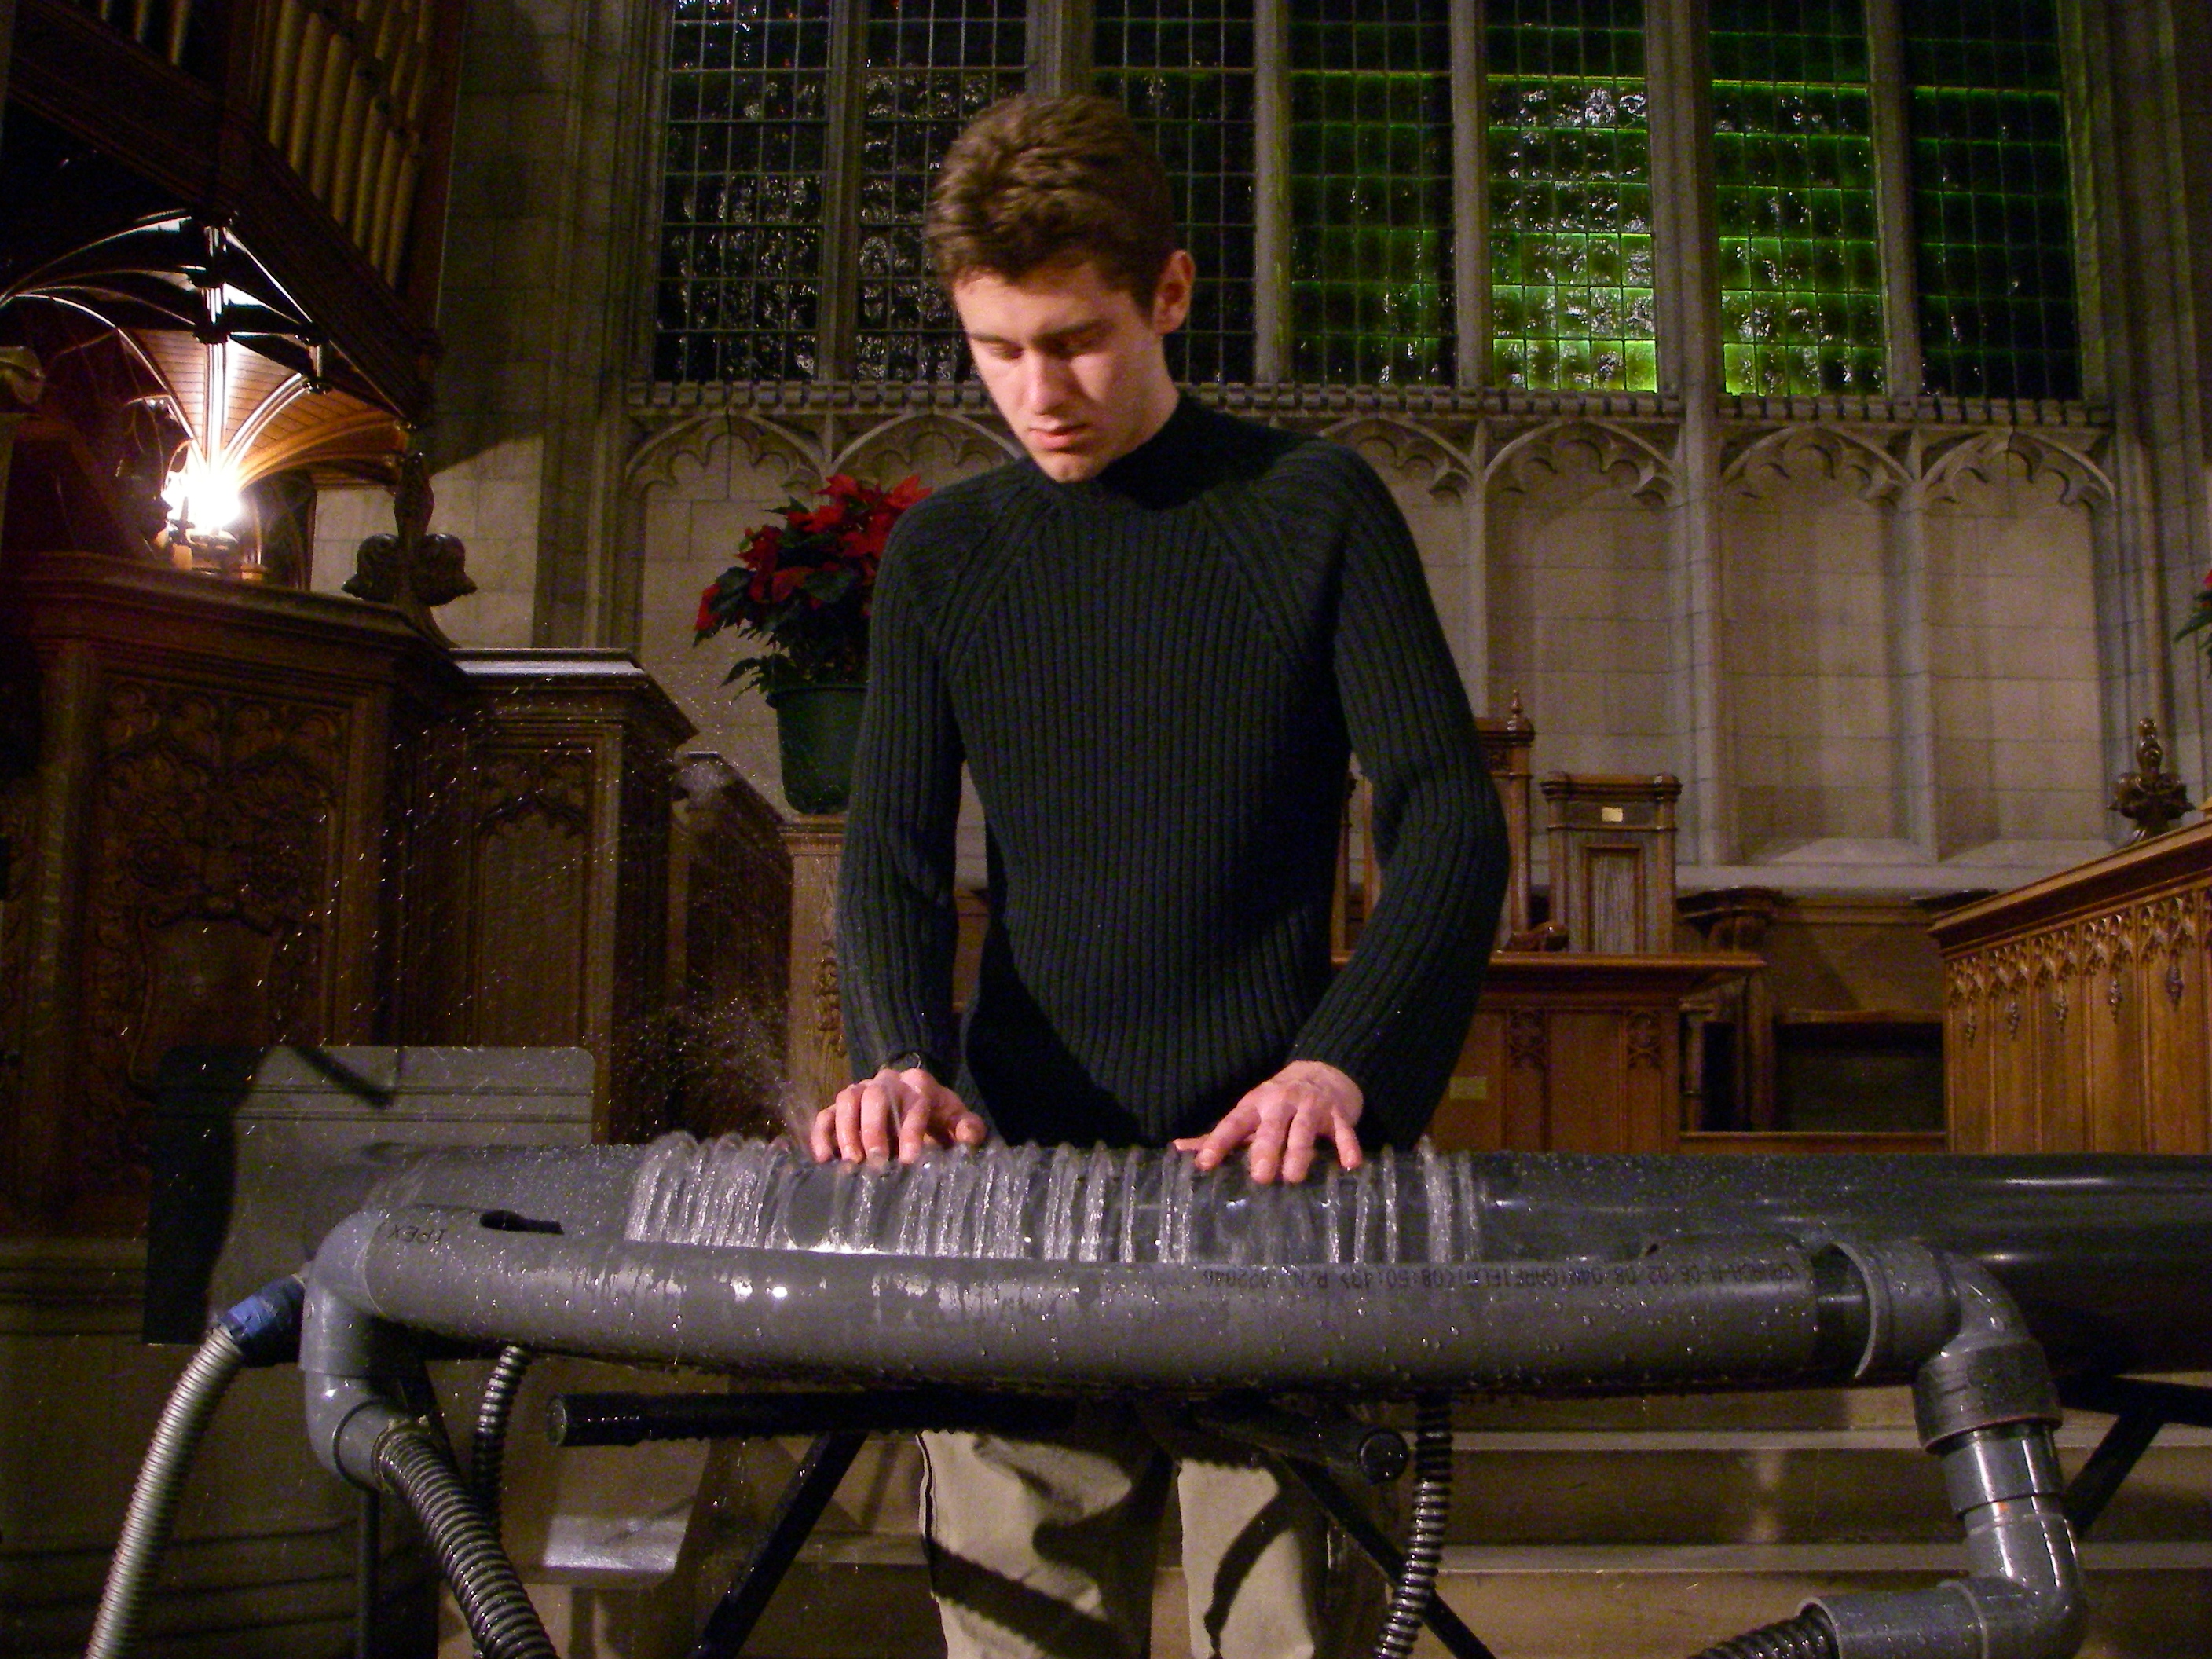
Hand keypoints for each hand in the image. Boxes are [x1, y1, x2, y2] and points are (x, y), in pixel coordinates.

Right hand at [811, 1063, 986, 1164]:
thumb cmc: (939, 1118)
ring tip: (852, 1162)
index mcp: (918, 1084)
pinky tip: (824, 1158)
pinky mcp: (841, 1107)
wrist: (918, 1109)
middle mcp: (886, 1082)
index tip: (909, 1160)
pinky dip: (822, 1134)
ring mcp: (860, 1091)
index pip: (913, 1103)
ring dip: (847, 1131)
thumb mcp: (957, 1121)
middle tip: (876, 1161)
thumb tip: (967, 1136)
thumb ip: (968, 1128)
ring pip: (848, 1100)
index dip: (910, 1131)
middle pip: (875, 1096)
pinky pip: (826, 1114)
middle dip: (875, 1129)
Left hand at [1171, 1060, 1364, 1184]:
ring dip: (1299, 1153)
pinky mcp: (1337, 1114)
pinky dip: (1347, 1146)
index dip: (1218, 1143)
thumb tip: (1178, 1149)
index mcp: (1254, 1105)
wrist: (1324, 1073)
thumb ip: (1218, 1135)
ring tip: (1293, 1177)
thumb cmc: (1277, 1103)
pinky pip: (1343, 1132)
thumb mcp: (1249, 1114)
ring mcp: (1310, 1107)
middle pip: (1271, 1128)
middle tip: (1260, 1177)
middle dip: (1265, 1150)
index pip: (1232, 1124)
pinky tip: (1350, 1164)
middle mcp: (1280, 1103)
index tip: (1205, 1164)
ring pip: (1303, 1130)